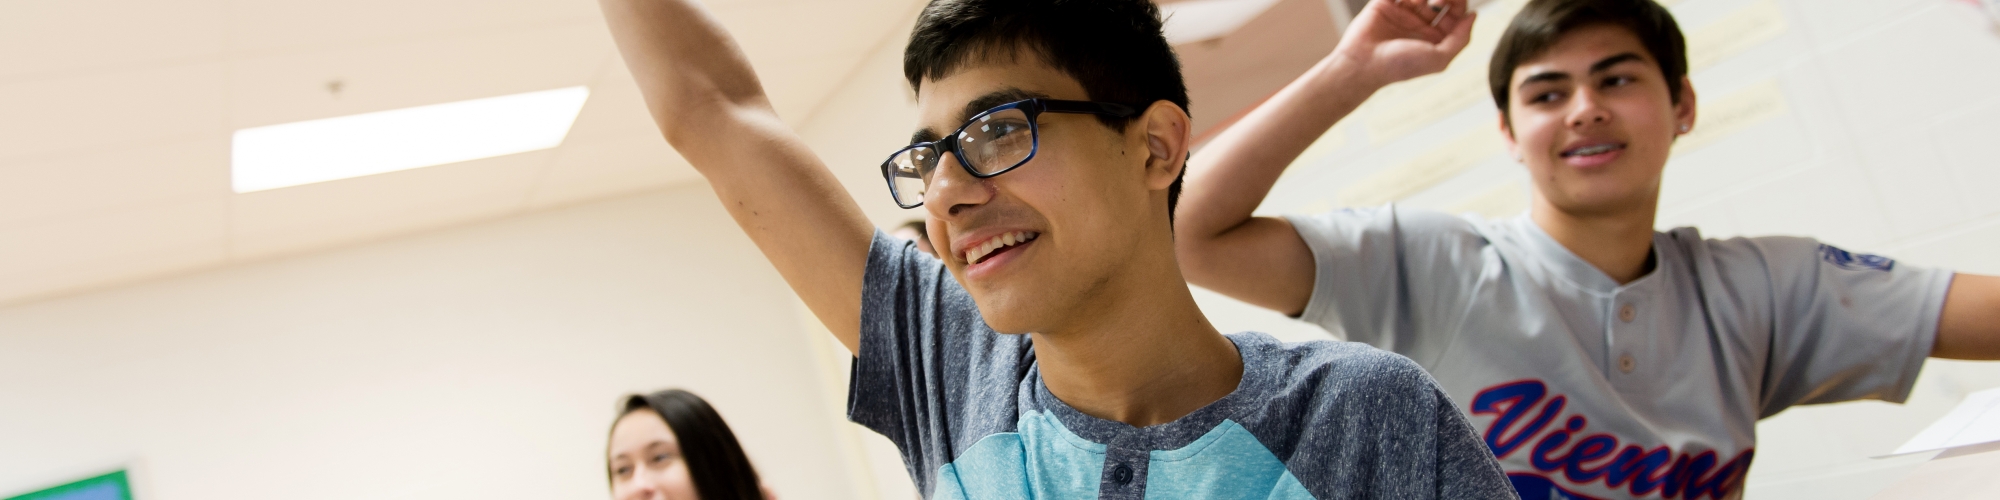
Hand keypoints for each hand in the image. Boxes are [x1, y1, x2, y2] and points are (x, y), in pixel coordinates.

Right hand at [1332, 0, 1476, 89]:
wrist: (1363, 64)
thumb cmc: (1400, 66)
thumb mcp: (1440, 58)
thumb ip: (1461, 38)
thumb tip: (1473, 15)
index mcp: (1434, 39)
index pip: (1455, 14)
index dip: (1459, 3)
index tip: (1455, 1)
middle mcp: (1420, 25)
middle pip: (1442, 0)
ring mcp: (1402, 14)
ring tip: (1420, 1)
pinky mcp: (1384, 4)